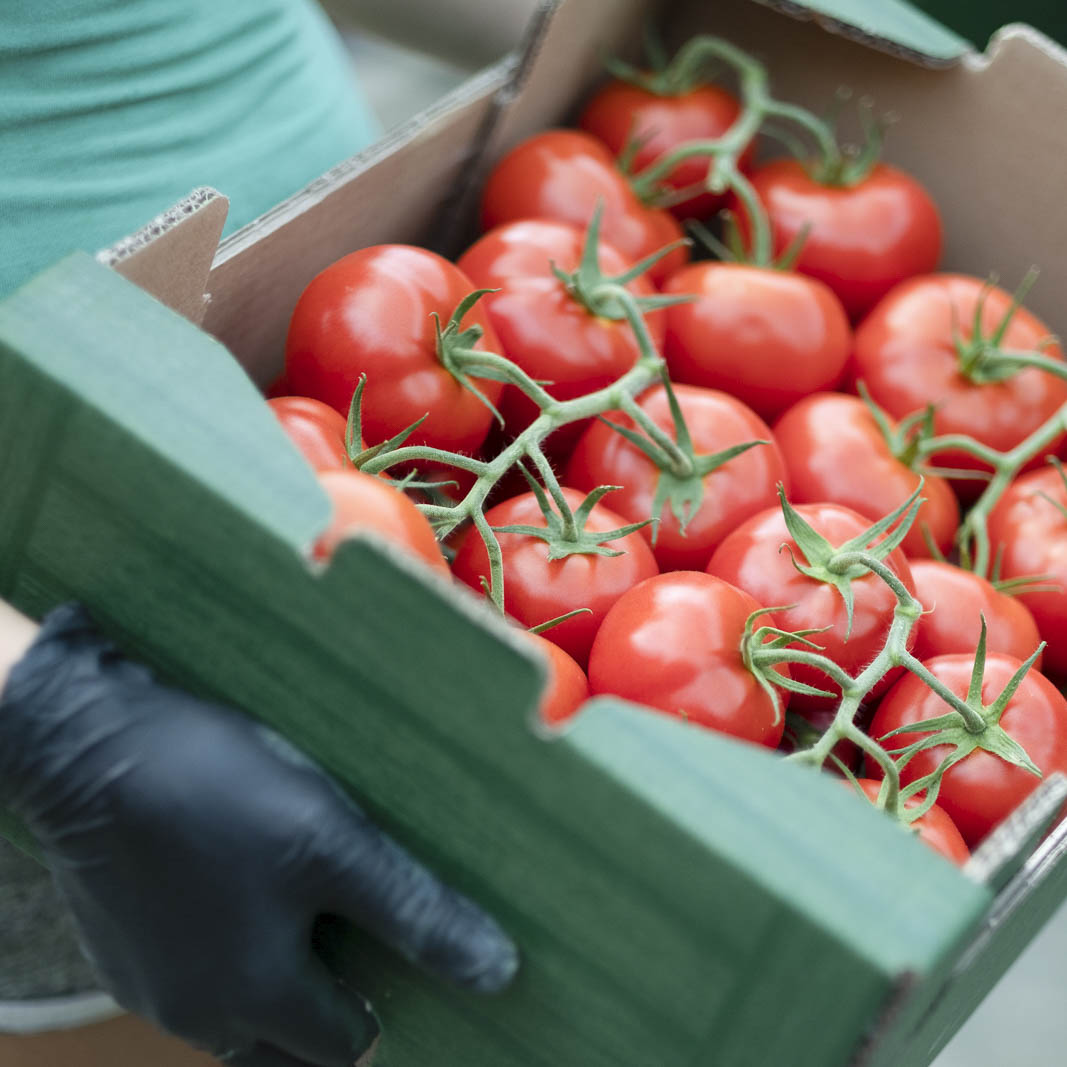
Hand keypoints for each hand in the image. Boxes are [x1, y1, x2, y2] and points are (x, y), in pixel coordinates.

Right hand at [0, 604, 517, 1065]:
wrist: (84, 743)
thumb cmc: (213, 789)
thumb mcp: (328, 842)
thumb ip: (410, 910)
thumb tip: (495, 973)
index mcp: (255, 1000)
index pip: (346, 1044)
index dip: (386, 1001)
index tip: (405, 954)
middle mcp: (197, 1013)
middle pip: (289, 1047)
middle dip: (332, 1013)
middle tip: (364, 944)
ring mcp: (151, 982)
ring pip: (239, 1013)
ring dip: (280, 981)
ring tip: (312, 908)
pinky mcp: (123, 943)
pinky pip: (194, 972)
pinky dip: (230, 951)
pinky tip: (247, 889)